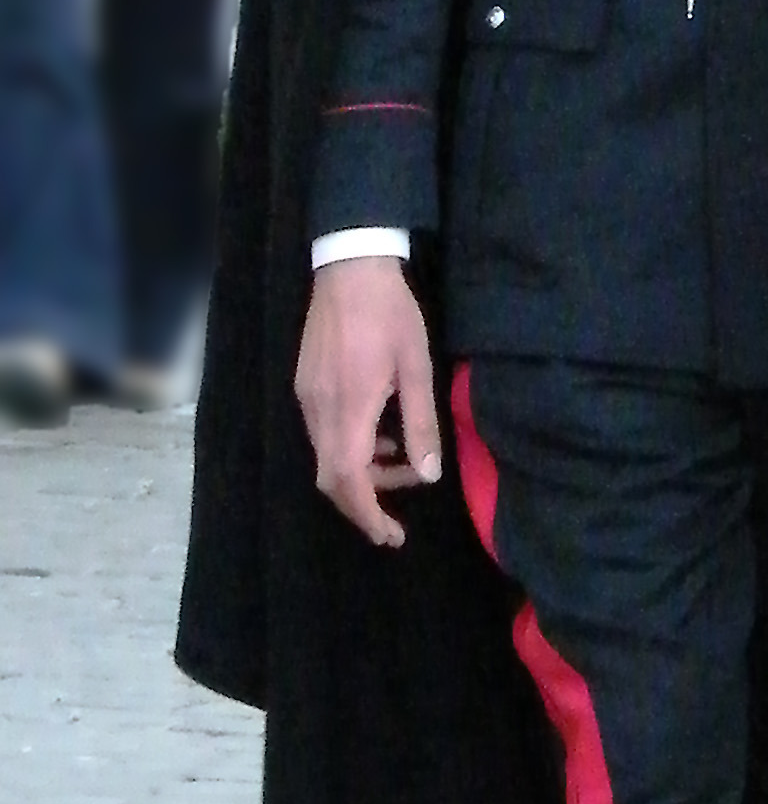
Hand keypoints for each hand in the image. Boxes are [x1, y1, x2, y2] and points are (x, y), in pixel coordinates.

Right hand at [294, 258, 442, 549]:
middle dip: (365, 502)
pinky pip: (324, 432)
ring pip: (326, 456)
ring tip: (402, 462)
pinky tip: (381, 432)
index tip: (391, 536)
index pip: (347, 482)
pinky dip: (351, 446)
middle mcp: (317, 409)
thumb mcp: (418, 368)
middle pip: (331, 477)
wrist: (350, 266)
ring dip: (362, 471)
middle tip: (398, 516)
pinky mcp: (304, 385)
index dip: (367, 515)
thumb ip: (422, 424)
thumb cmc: (391, 314)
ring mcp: (306, 397)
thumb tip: (428, 475)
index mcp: (347, 408)